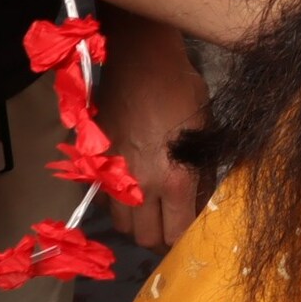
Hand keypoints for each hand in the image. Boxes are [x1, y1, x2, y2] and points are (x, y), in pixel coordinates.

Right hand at [96, 7, 212, 247]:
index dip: (184, 236)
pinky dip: (115, 200)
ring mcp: (114, 177)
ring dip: (136, 220)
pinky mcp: (95, 165)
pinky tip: (128, 184)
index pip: (176, 233)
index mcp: (176, 178)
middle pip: (145, 238)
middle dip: (159, 234)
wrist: (141, 62)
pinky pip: (103, 199)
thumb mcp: (205, 130)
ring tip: (149, 204)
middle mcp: (142, 186)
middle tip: (169, 220)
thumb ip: (202, 171)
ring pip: (122, 224)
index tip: (188, 226)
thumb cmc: (181, 90)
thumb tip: (200, 199)